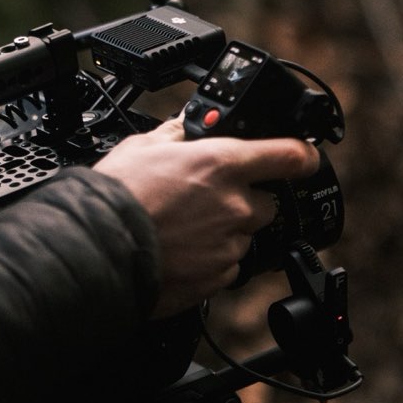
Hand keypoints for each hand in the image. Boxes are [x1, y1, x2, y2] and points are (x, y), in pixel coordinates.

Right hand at [95, 115, 317, 316]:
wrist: (98, 249)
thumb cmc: (117, 196)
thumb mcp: (144, 146)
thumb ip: (177, 134)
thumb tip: (187, 126)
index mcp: (222, 164)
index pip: (289, 155)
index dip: (303, 155)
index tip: (304, 157)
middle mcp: (235, 205)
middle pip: (267, 202)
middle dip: (245, 200)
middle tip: (206, 200)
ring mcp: (229, 244)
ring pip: (245, 235)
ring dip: (226, 231)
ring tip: (184, 228)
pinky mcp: (218, 277)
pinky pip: (228, 265)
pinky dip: (212, 259)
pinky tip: (182, 251)